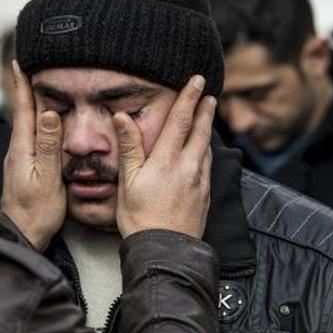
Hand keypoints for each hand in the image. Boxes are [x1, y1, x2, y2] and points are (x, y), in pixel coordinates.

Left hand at [1, 61, 65, 250]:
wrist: (22, 233)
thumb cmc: (36, 211)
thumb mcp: (48, 177)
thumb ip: (49, 145)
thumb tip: (49, 113)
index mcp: (23, 147)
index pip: (24, 108)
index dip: (23, 83)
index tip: (20, 61)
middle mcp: (18, 148)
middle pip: (23, 110)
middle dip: (25, 85)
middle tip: (27, 63)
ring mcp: (20, 157)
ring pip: (27, 121)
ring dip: (30, 100)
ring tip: (34, 82)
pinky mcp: (25, 165)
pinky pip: (30, 134)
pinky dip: (34, 118)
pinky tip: (40, 118)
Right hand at [113, 75, 215, 238]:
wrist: (164, 251)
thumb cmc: (140, 218)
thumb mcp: (128, 181)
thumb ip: (129, 147)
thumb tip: (123, 117)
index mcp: (167, 161)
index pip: (181, 121)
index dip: (189, 98)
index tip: (196, 80)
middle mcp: (189, 167)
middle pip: (201, 130)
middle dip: (205, 109)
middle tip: (209, 93)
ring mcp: (200, 182)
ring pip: (207, 147)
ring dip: (207, 129)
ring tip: (207, 117)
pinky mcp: (205, 195)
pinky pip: (208, 165)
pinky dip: (207, 150)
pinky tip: (204, 151)